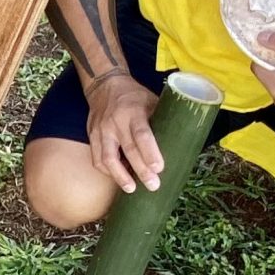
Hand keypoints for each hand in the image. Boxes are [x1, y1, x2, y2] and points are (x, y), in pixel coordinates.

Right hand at [85, 73, 163, 193]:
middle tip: (153, 186)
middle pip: (128, 150)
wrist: (105, 86)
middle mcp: (115, 122)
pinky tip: (118, 178)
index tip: (159, 168)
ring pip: (107, 158)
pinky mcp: (92, 136)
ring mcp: (101, 130)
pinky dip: (108, 172)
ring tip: (131, 189)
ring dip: (120, 176)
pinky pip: (97, 159)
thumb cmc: (134, 96)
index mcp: (133, 111)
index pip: (142, 134)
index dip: (150, 153)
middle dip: (141, 170)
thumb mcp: (151, 100)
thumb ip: (161, 120)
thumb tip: (183, 142)